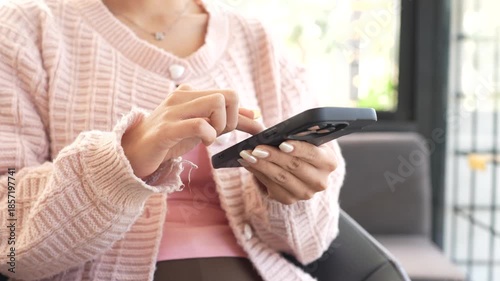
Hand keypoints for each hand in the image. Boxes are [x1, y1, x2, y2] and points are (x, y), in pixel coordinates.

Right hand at [121, 84, 264, 178]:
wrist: (131, 154)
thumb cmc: (168, 139)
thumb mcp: (200, 127)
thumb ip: (226, 120)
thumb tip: (255, 115)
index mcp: (190, 93)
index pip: (229, 95)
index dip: (244, 114)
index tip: (251, 130)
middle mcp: (182, 96)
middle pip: (228, 95)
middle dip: (235, 119)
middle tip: (222, 134)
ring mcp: (173, 111)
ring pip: (216, 103)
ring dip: (222, 125)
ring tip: (210, 137)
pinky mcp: (166, 129)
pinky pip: (199, 124)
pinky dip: (209, 134)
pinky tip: (204, 142)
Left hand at [238, 140, 337, 204]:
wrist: (299, 168)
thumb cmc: (301, 147)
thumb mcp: (305, 139)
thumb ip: (298, 135)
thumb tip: (278, 131)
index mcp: (329, 162)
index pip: (314, 154)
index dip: (298, 149)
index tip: (282, 143)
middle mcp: (320, 181)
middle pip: (294, 166)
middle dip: (273, 156)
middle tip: (256, 148)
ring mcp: (305, 193)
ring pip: (280, 177)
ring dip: (261, 165)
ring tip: (247, 154)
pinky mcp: (289, 200)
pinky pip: (271, 186)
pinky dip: (257, 173)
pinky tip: (247, 163)